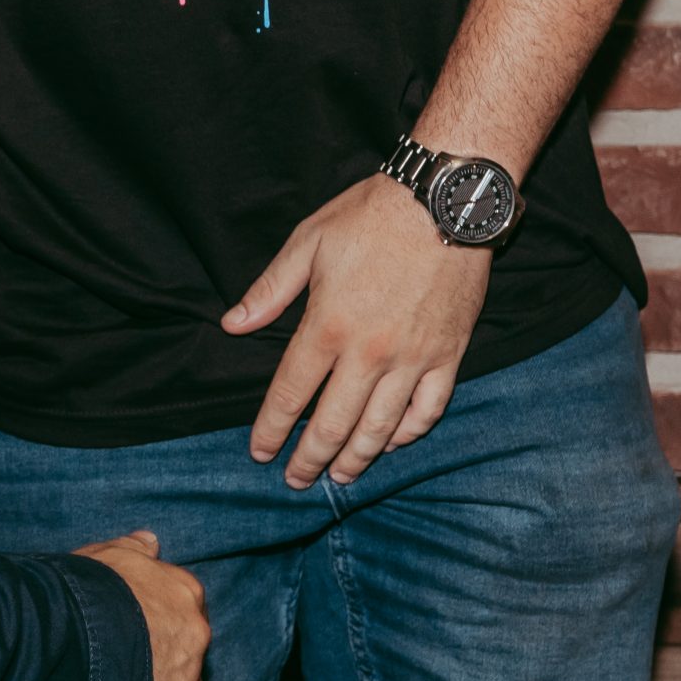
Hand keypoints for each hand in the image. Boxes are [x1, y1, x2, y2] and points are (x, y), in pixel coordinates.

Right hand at [76, 531, 207, 680]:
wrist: (81, 626)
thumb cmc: (91, 586)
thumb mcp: (111, 555)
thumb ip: (136, 550)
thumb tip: (152, 541)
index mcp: (184, 593)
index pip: (185, 609)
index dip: (166, 622)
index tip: (150, 630)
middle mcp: (196, 633)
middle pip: (194, 653)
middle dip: (176, 661)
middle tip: (147, 668)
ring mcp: (188, 676)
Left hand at [222, 175, 489, 488]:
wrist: (446, 200)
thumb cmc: (371, 216)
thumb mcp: (309, 242)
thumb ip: (269, 291)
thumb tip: (232, 325)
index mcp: (327, 326)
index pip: (289, 395)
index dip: (271, 430)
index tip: (260, 452)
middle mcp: (369, 353)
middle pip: (332, 425)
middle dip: (309, 460)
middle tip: (295, 480)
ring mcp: (412, 358)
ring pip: (379, 429)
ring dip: (355, 459)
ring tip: (339, 476)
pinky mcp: (448, 354)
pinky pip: (428, 410)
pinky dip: (407, 434)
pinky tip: (391, 443)